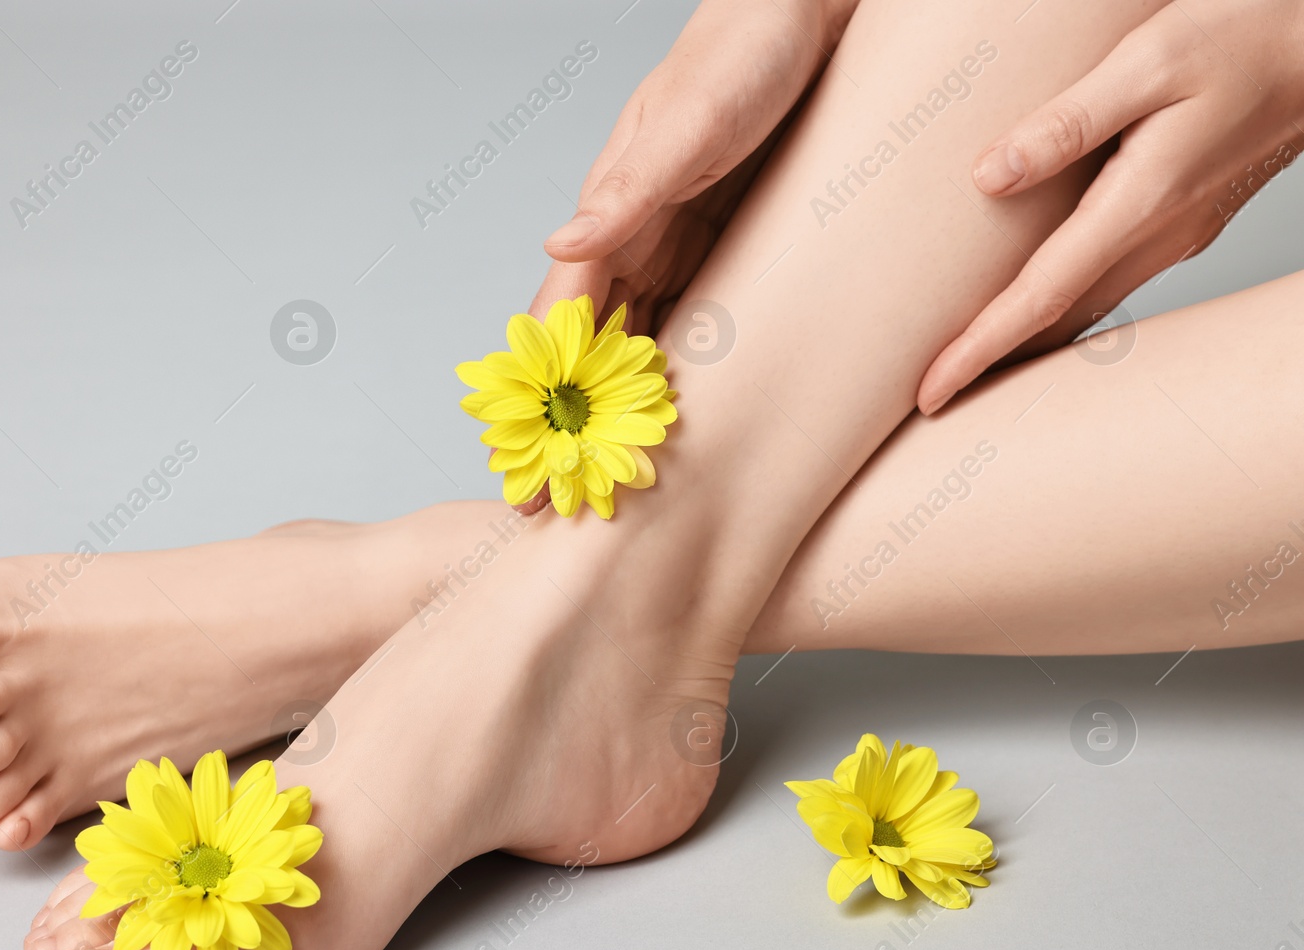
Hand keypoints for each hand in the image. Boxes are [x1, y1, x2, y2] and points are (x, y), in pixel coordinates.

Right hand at [513, 0, 857, 512]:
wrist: (819, 10)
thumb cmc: (747, 48)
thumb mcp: (689, 122)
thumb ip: (626, 190)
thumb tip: (560, 249)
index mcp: (615, 209)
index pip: (565, 318)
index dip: (544, 394)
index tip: (529, 461)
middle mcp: (642, 237)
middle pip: (594, 348)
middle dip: (573, 423)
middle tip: (557, 502)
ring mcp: (687, 247)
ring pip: (644, 346)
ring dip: (627, 414)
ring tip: (615, 487)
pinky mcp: (737, 250)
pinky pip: (704, 328)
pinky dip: (687, 380)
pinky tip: (690, 425)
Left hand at [917, 0, 1303, 414]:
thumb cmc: (1244, 37)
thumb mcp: (1148, 61)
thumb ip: (1065, 124)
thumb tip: (988, 177)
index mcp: (1140, 203)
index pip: (1039, 298)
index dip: (979, 349)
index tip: (931, 392)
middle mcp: (1158, 236)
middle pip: (1057, 321)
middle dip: (990, 363)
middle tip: (926, 395)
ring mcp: (1174, 235)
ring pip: (1084, 307)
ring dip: (1024, 341)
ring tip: (964, 362)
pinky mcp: (1181, 222)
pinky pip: (1107, 283)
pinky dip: (1060, 308)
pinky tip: (1032, 308)